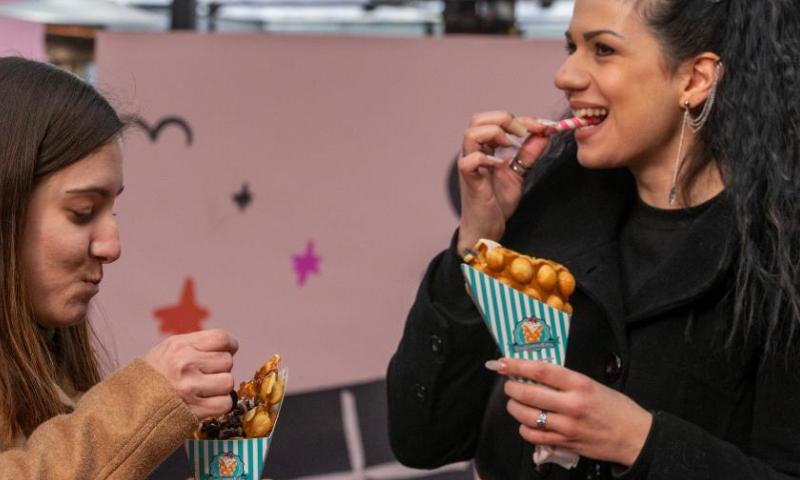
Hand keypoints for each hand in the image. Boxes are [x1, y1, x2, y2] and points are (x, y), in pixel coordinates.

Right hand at [144, 329, 237, 420]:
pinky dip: (220, 405)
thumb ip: (194, 346)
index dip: (230, 346)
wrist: (126, 410)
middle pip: (227, 361)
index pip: (221, 339)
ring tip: (204, 391)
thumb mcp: (166, 352)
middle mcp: (184, 363)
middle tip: (206, 377)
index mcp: (179, 346)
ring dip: (220, 388)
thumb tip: (228, 346)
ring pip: (228, 382)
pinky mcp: (194, 410)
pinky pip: (225, 403)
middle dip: (220, 369)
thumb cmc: (151, 379)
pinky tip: (207, 404)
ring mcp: (189, 387)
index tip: (227, 352)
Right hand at [457, 111, 550, 253]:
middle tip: (524, 133)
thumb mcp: (518, 174)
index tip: (542, 127)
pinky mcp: (469, 181)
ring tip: (510, 145)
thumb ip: (528, 153)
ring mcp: (470, 166)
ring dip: (494, 133)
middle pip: (478, 120)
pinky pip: (469, 161)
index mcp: (484, 149)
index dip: (521, 120)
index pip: (496, 121)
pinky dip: (485, 158)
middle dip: (504, 120)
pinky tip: (500, 165)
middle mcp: (474, 153)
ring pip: (471, 134)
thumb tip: (544, 133)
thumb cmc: (496, 203)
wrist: (487, 229)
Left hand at [494, 358, 652, 466]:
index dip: (517, 365)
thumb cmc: (615, 408)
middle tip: (509, 384)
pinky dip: (524, 428)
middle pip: (528, 393)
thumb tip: (536, 373)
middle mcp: (571, 405)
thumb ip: (565, 380)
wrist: (635, 436)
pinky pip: (534, 436)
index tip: (503, 363)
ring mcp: (567, 426)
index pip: (541, 370)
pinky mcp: (565, 443)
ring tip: (515, 402)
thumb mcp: (592, 384)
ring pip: (526, 416)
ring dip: (514, 407)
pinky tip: (527, 422)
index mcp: (579, 384)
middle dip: (511, 387)